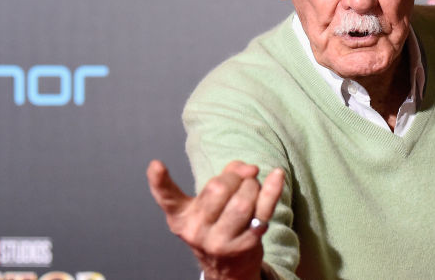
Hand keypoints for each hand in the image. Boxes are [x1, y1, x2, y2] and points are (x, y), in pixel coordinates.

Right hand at [147, 159, 284, 279]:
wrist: (229, 269)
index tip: (156, 165)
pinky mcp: (245, 245)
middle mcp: (196, 231)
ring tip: (252, 190)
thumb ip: (227, 175)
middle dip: (236, 177)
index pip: (167, 198)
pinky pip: (263, 211)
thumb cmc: (218, 225)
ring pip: (242, 201)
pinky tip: (278, 175)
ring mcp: (220, 241)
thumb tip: (249, 169)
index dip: (160, 181)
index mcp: (181, 218)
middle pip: (218, 188)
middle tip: (241, 182)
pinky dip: (273, 190)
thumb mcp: (210, 203)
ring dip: (253, 187)